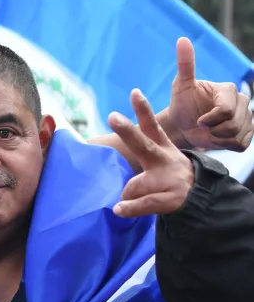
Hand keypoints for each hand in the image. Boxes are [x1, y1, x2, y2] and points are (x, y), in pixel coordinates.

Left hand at [109, 89, 194, 217]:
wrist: (200, 197)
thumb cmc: (169, 174)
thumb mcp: (160, 155)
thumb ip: (140, 144)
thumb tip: (101, 137)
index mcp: (161, 147)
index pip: (151, 126)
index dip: (143, 109)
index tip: (134, 92)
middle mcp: (165, 160)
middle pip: (144, 145)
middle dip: (127, 131)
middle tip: (112, 117)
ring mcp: (169, 179)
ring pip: (136, 184)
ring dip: (128, 193)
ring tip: (125, 199)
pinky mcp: (171, 198)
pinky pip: (144, 203)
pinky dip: (130, 208)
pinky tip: (119, 209)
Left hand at [165, 37, 253, 151]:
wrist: (183, 126)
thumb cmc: (182, 105)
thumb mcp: (180, 86)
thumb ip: (185, 64)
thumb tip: (182, 39)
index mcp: (228, 89)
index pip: (226, 110)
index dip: (210, 119)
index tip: (198, 120)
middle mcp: (242, 101)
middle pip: (233, 124)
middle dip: (213, 129)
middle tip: (202, 126)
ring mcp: (247, 117)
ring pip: (238, 135)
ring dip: (218, 138)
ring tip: (209, 132)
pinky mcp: (247, 133)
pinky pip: (241, 144)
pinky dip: (226, 145)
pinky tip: (217, 138)